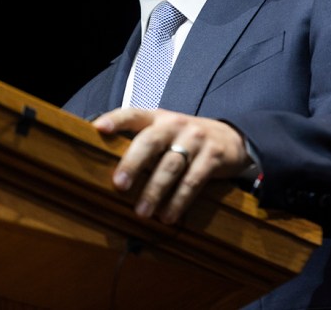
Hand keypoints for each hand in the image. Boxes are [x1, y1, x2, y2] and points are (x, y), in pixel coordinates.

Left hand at [93, 108, 252, 223]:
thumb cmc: (187, 140)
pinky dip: (179, 200)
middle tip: (119, 185)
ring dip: (155, 191)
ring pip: (171, 165)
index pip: (133, 114)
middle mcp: (175, 124)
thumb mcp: (166, 132)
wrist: (232, 138)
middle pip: (150, 141)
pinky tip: (169, 216)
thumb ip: (141, 142)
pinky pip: (193, 180)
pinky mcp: (213, 156)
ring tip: (142, 212)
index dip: (115, 120)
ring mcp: (196, 139)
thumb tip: (104, 167)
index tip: (99, 128)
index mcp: (158, 118)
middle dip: (133, 163)